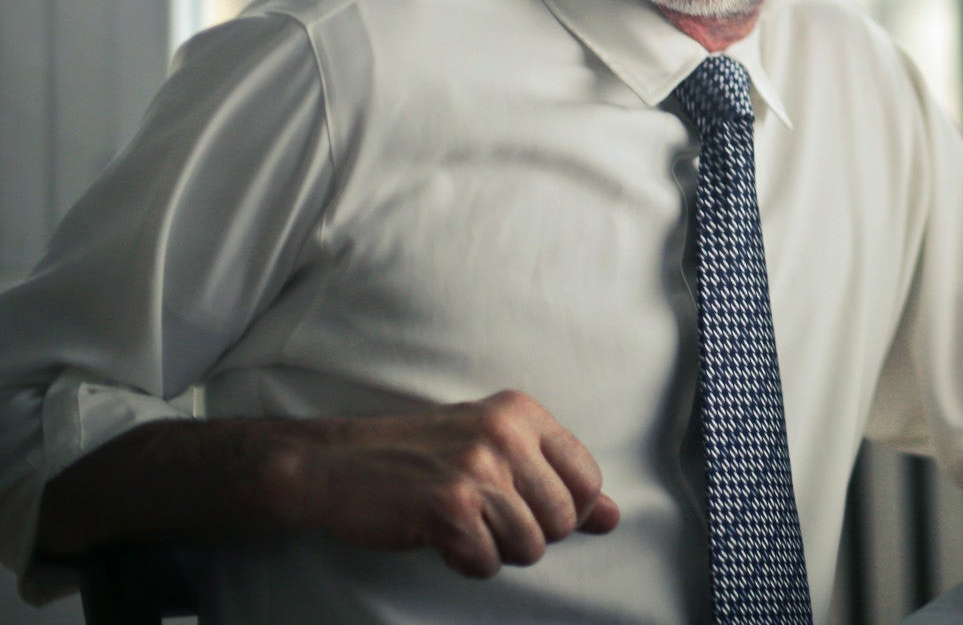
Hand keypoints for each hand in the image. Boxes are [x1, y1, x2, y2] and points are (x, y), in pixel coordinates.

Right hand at [276, 389, 619, 577]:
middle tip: (486, 519)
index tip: (528, 507)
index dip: (566, 509)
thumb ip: (556, 480)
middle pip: (563, 519)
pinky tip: (441, 538)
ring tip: (463, 526)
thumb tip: (613, 518)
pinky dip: (466, 561)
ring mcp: (478, 469)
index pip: (588, 478)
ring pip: (531, 546)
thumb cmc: (418, 457)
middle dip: (530, 535)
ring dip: (496, 551)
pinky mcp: (449, 508)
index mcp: (522, 413)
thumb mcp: (493, 450)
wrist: (335, 464)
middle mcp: (506, 434)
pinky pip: (488, 562)